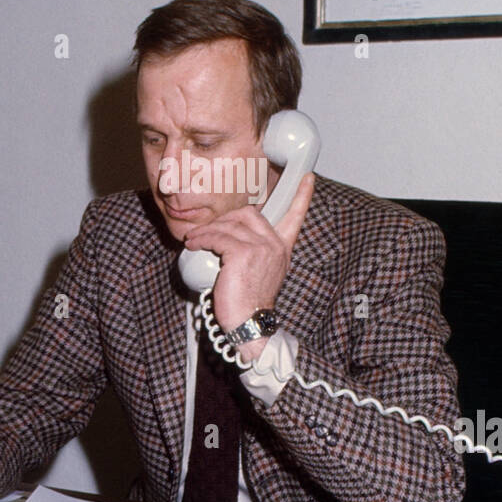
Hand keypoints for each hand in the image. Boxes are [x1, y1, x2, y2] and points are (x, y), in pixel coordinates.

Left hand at [183, 172, 314, 355]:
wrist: (249, 323)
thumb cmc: (248, 303)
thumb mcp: (258, 273)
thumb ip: (253, 254)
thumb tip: (227, 241)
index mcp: (282, 249)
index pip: (296, 217)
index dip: (302, 196)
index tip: (308, 178)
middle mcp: (275, 245)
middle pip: (249, 213)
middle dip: (226, 218)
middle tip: (209, 231)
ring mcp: (261, 248)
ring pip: (229, 225)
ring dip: (207, 230)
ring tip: (194, 240)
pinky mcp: (242, 253)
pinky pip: (217, 237)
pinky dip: (202, 238)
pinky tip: (193, 244)